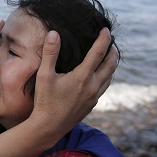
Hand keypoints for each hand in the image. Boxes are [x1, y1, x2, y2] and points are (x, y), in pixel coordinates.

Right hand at [0, 28, 117, 156]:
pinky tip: (100, 75)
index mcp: (82, 77)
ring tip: (110, 56)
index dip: (103, 40)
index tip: (106, 30)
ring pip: (109, 77)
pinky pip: (104, 86)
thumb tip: (54, 33)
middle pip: (110, 65)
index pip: (98, 53)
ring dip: (112, 64)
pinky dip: (106, 76)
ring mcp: (94, 97)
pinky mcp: (92, 104)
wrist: (49, 127)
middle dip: (113, 51)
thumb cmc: (45, 101)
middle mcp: (92, 86)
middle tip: (111, 41)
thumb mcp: (44, 75)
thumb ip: (50, 53)